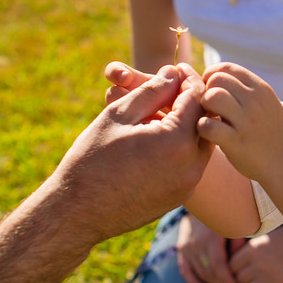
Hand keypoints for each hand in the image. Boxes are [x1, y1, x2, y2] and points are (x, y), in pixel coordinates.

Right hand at [49, 65, 212, 244]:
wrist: (77, 212)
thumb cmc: (92, 160)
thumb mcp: (119, 116)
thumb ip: (152, 91)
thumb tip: (173, 73)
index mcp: (177, 142)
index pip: (197, 99)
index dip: (188, 79)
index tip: (176, 70)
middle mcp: (190, 166)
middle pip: (205, 121)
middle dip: (191, 102)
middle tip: (171, 89)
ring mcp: (187, 184)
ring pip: (200, 144)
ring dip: (187, 124)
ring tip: (162, 112)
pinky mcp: (180, 197)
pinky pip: (190, 164)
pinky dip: (181, 147)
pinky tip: (158, 139)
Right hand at [174, 213, 242, 282]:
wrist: (203, 198)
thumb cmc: (226, 210)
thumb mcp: (235, 221)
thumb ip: (238, 239)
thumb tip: (239, 257)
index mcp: (211, 237)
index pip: (219, 266)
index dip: (228, 281)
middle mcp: (196, 243)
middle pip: (210, 273)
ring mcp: (187, 247)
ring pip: (200, 273)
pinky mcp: (181, 250)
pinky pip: (185, 271)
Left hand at [198, 63, 282, 183]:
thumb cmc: (268, 131)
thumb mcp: (265, 103)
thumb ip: (245, 88)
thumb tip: (216, 75)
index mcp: (261, 89)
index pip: (227, 68)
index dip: (211, 75)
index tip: (209, 89)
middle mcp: (254, 101)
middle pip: (217, 79)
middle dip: (206, 90)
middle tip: (208, 106)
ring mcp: (246, 122)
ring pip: (213, 96)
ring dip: (203, 106)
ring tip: (209, 117)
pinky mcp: (236, 142)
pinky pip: (208, 125)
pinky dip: (203, 127)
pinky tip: (209, 133)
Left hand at [228, 225, 282, 282]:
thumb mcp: (265, 237)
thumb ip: (247, 249)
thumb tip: (231, 264)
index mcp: (252, 249)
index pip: (230, 266)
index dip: (234, 269)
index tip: (240, 269)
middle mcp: (258, 264)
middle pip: (237, 280)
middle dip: (241, 280)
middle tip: (249, 278)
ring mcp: (269, 277)